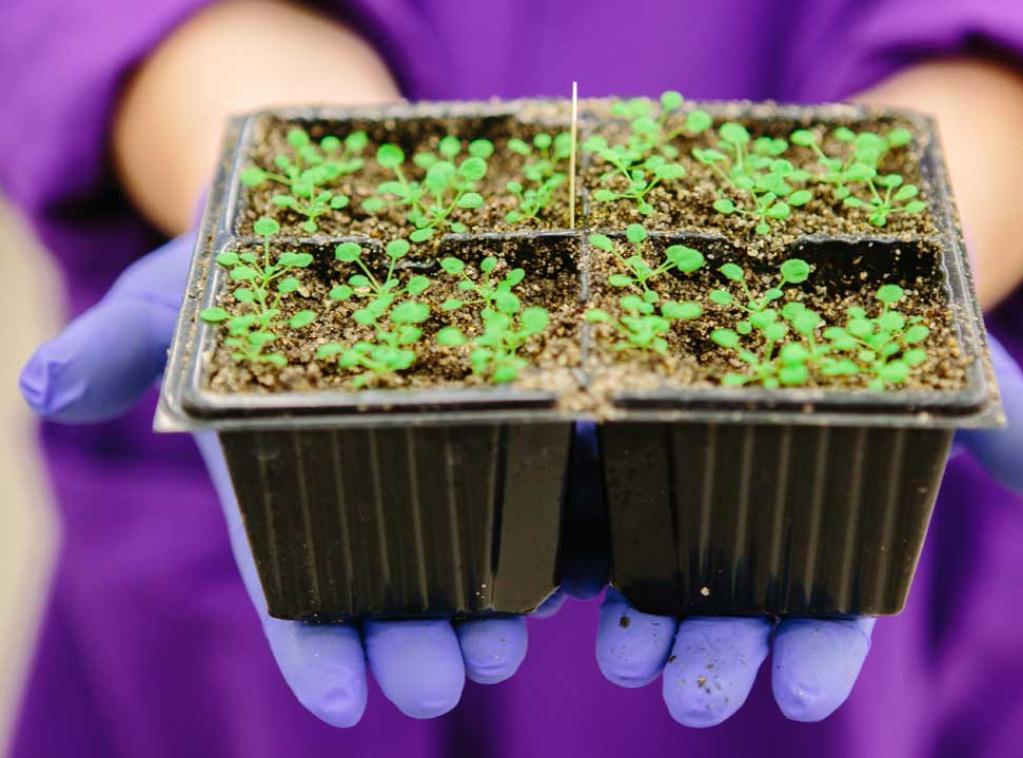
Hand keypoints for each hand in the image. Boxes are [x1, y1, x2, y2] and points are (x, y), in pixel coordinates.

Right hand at [19, 233, 537, 725]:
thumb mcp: (173, 299)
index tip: (341, 701)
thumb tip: (40, 388)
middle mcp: (371, 484)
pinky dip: (561, 525)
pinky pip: (544, 478)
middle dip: (415, 639)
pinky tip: (581, 566)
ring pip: (472, 545)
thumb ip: (122, 347)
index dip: (314, 647)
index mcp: (286, 483)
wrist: (328, 210)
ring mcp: (448, 452)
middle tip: (446, 684)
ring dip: (494, 604)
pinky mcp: (514, 409)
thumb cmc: (239, 266)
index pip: (294, 582)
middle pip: (393, 582)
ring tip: (511, 644)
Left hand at [593, 337, 1022, 727]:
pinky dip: (570, 542)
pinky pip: (583, 495)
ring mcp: (674, 477)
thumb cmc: (893, 328)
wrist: (809, 256)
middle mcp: (749, 515)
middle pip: (731, 600)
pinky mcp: (613, 433)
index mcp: (832, 521)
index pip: (828, 606)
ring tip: (624, 658)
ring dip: (636, 618)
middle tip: (694, 693)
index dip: (816, 653)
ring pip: (652, 563)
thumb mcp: (955, 363)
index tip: (800, 695)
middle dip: (716, 651)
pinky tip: (556, 581)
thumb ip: (1008, 423)